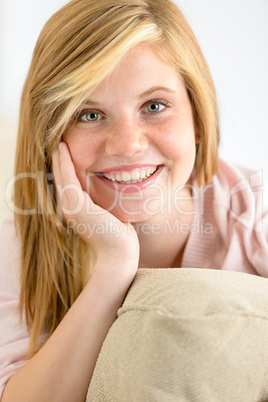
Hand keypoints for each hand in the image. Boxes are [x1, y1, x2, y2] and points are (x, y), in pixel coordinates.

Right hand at [52, 142, 139, 267]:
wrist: (120, 254)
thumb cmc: (120, 236)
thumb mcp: (110, 213)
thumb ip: (105, 201)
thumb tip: (115, 188)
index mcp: (76, 211)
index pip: (68, 184)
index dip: (65, 167)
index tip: (66, 151)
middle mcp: (68, 209)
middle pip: (60, 179)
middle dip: (59, 160)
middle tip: (59, 142)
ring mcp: (70, 208)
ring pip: (60, 176)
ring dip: (58, 157)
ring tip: (59, 142)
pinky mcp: (76, 205)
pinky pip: (67, 177)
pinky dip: (63, 162)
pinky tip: (63, 148)